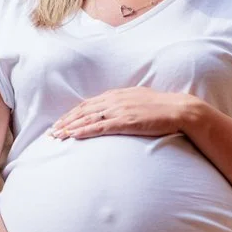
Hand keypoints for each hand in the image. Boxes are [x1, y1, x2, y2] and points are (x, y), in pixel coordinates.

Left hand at [49, 86, 204, 141]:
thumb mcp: (138, 100)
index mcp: (116, 95)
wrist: (179, 109)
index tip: (60, 122)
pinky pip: (100, 127)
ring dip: (70, 127)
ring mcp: (119, 111)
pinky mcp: (125, 121)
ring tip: (57, 136)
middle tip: (51, 131)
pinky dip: (84, 131)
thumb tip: (115, 110)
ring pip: (87, 119)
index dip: (72, 113)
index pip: (87, 104)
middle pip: (82, 111)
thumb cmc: (161, 107)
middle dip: (65, 121)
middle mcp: (114, 100)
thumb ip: (124, 104)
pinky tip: (74, 136)